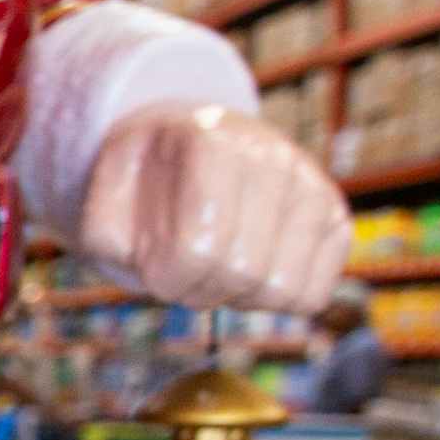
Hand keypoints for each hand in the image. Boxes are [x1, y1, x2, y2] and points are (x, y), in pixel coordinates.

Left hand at [78, 104, 350, 313]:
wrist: (193, 139)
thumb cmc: (145, 180)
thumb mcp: (104, 196)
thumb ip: (106, 237)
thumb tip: (156, 271)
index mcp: (210, 143)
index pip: (198, 251)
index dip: (166, 280)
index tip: (154, 269)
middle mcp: (273, 158)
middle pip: (244, 274)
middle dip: (199, 292)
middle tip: (182, 273)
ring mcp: (312, 185)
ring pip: (284, 291)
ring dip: (238, 298)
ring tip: (217, 267)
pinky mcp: (335, 215)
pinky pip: (315, 294)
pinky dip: (275, 300)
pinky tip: (252, 270)